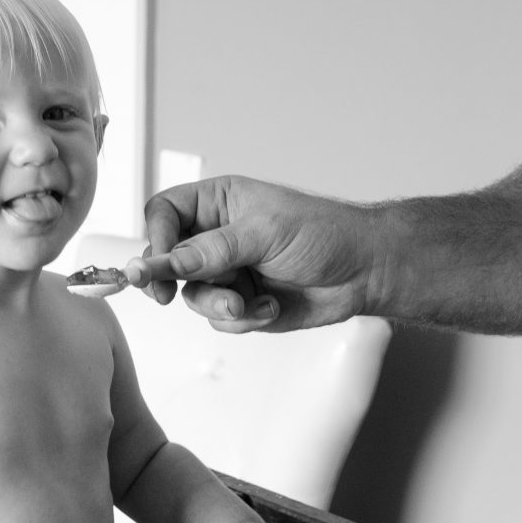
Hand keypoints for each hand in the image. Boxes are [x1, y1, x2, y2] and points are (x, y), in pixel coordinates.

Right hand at [130, 175, 377, 332]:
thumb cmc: (324, 235)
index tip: (156, 266)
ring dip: (217, 304)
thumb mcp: (262, 234)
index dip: (156, 240)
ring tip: (248, 302)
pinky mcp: (240, 302)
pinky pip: (217, 319)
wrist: (365, 273)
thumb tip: (161, 262)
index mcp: (217, 203)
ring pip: (191, 296)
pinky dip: (242, 318)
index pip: (164, 214)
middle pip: (167, 260)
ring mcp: (226, 272)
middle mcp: (215, 237)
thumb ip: (209, 251)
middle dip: (172, 281)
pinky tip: (271, 306)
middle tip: (165, 297)